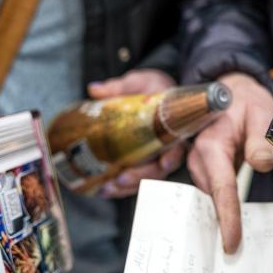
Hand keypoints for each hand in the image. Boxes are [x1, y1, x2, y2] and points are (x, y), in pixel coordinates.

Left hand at [87, 69, 184, 197]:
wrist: (155, 93)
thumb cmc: (153, 88)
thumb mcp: (139, 82)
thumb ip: (119, 87)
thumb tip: (94, 89)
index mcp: (172, 127)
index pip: (178, 146)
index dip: (172, 157)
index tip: (164, 163)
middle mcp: (167, 147)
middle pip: (159, 170)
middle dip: (140, 177)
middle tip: (121, 179)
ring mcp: (155, 158)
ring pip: (145, 179)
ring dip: (127, 187)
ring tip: (107, 188)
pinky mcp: (142, 163)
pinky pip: (135, 180)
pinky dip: (120, 188)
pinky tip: (103, 189)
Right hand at [188, 72, 272, 252]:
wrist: (230, 92)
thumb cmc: (246, 101)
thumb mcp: (261, 112)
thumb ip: (262, 138)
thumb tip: (263, 164)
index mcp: (212, 146)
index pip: (222, 189)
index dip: (227, 218)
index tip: (231, 243)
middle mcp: (199, 160)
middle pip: (213, 199)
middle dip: (225, 225)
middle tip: (238, 255)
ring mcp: (199, 167)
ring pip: (213, 199)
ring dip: (224, 217)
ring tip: (238, 242)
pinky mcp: (205, 172)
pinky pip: (215, 194)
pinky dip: (224, 207)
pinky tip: (235, 224)